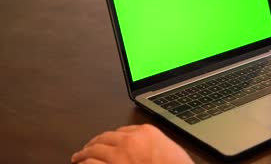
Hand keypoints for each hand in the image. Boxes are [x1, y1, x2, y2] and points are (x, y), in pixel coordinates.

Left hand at [71, 124, 192, 163]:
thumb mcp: (170, 150)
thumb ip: (154, 145)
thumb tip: (146, 150)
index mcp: (146, 132)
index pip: (123, 131)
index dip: (113, 138)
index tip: (109, 142)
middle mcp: (129, 141)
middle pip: (106, 137)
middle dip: (95, 142)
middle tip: (88, 147)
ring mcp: (118, 156)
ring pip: (94, 149)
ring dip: (84, 153)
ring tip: (78, 157)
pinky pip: (91, 163)